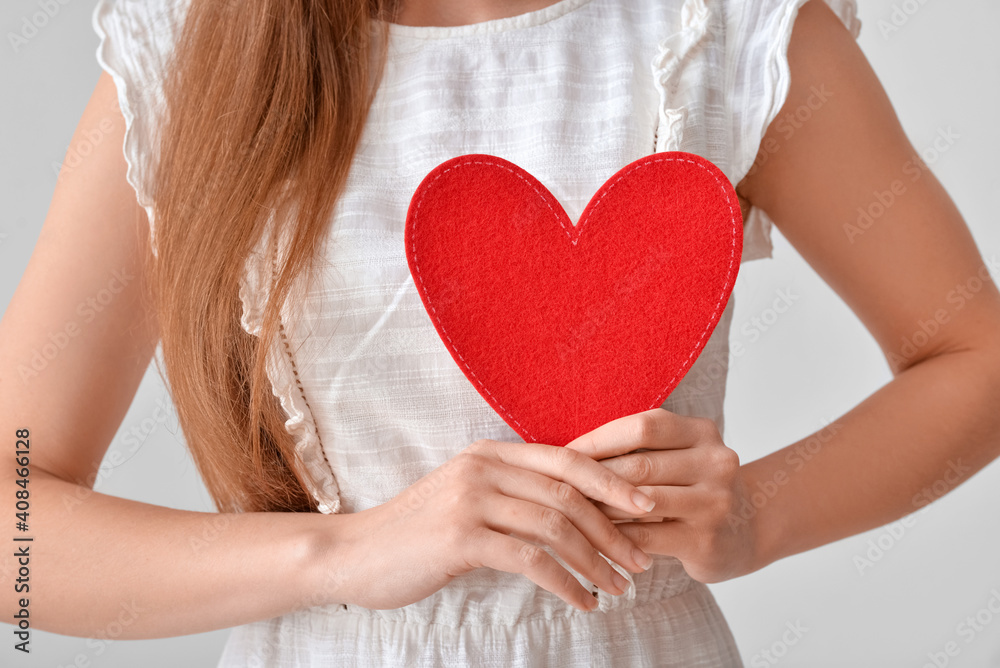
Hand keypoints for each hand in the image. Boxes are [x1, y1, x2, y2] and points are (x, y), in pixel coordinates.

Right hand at [334, 438, 656, 611]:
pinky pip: (531, 559)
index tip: (649, 507)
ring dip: (596, 561)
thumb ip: (512, 492)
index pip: (568, 459)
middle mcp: (485, 467)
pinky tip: (583, 602)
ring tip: (619, 587)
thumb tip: (573, 510)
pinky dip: (566, 583)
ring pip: (556, 526)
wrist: (356, 553)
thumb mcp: (467, 497)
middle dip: (614, 529)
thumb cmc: (417, 532)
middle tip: (642, 561)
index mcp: (492, 453)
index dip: (614, 482)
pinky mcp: (462, 537)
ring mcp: (472, 500)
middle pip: (570, 494)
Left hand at [564, 408, 756, 582]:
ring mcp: (715, 502)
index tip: (563, 454)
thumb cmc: (694, 487)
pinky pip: (645, 538)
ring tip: (567, 512)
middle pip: (638, 465)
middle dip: (592, 477)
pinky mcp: (706, 540)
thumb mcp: (679, 456)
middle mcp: (715, 462)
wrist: (748, 530)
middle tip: (556, 486)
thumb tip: (568, 450)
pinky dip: (612, 538)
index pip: (642, 428)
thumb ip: (639, 448)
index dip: (598, 439)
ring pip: (639, 502)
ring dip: (597, 508)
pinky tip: (590, 540)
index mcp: (703, 432)